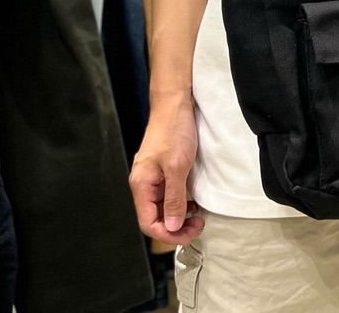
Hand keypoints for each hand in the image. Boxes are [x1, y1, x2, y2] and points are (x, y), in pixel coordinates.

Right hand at [129, 93, 203, 244]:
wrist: (175, 104)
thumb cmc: (173, 130)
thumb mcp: (177, 166)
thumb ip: (174, 198)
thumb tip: (172, 226)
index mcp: (141, 184)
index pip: (149, 223)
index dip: (168, 234)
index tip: (188, 233)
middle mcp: (144, 183)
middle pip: (155, 217)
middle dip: (176, 227)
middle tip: (197, 226)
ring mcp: (153, 176)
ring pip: (162, 207)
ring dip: (178, 216)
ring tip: (197, 216)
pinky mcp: (163, 170)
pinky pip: (168, 194)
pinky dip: (180, 202)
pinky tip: (192, 202)